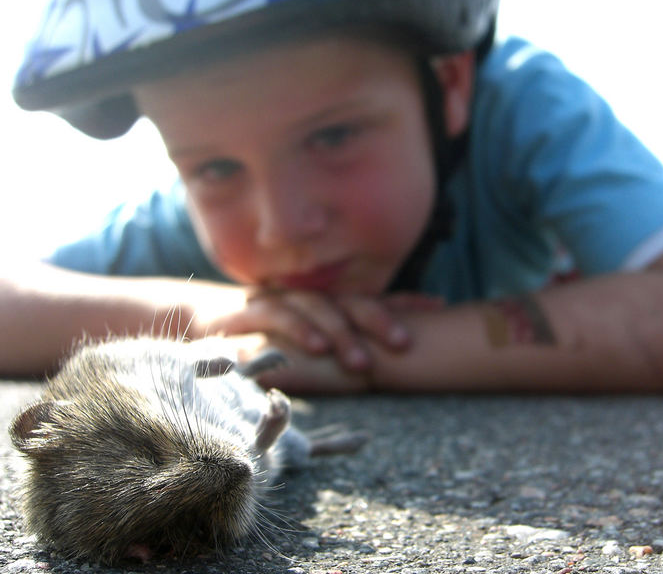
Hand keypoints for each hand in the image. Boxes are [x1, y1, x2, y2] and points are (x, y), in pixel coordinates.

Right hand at [203, 289, 443, 371]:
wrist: (203, 328)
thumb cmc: (262, 344)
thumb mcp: (305, 354)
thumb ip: (337, 361)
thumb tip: (377, 383)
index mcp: (327, 307)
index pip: (370, 301)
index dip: (403, 302)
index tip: (438, 307)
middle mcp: (308, 299)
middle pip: (351, 301)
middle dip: (380, 319)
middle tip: (405, 344)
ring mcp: (281, 300)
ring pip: (319, 308)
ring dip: (341, 333)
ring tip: (362, 362)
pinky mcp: (250, 310)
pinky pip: (278, 316)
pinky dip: (299, 330)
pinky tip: (316, 348)